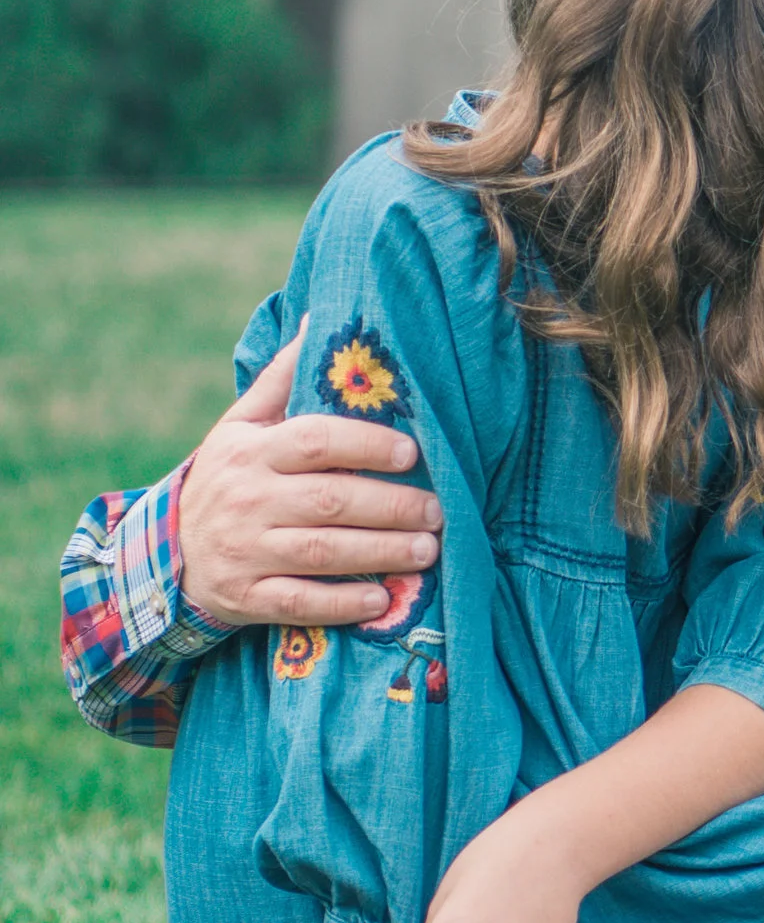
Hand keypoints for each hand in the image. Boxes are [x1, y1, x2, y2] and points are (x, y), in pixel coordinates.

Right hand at [180, 323, 443, 628]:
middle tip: (438, 511)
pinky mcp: (246, 596)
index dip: (366, 445)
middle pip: (330, 501)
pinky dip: (341, 604)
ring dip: (380, 553)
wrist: (166, 551)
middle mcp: (248, 500)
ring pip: (321, 552)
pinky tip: (382, 601)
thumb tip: (322, 317)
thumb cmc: (229, 476)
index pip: (314, 441)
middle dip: (391, 506)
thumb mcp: (242, 424)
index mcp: (252, 452)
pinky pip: (298, 603)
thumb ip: (282, 378)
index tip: (412, 452)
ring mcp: (245, 551)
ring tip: (428, 550)